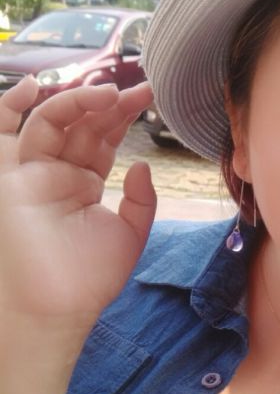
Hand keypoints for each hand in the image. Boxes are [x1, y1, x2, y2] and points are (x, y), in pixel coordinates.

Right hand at [0, 78, 156, 330]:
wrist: (60, 308)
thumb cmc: (91, 277)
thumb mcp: (130, 233)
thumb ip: (140, 199)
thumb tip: (142, 165)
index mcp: (84, 182)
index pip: (103, 138)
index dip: (124, 116)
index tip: (150, 98)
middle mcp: (57, 173)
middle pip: (82, 126)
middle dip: (111, 105)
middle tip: (140, 91)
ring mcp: (32, 173)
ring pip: (51, 123)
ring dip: (79, 102)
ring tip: (112, 93)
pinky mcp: (9, 179)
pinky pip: (4, 134)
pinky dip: (10, 106)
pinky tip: (34, 85)